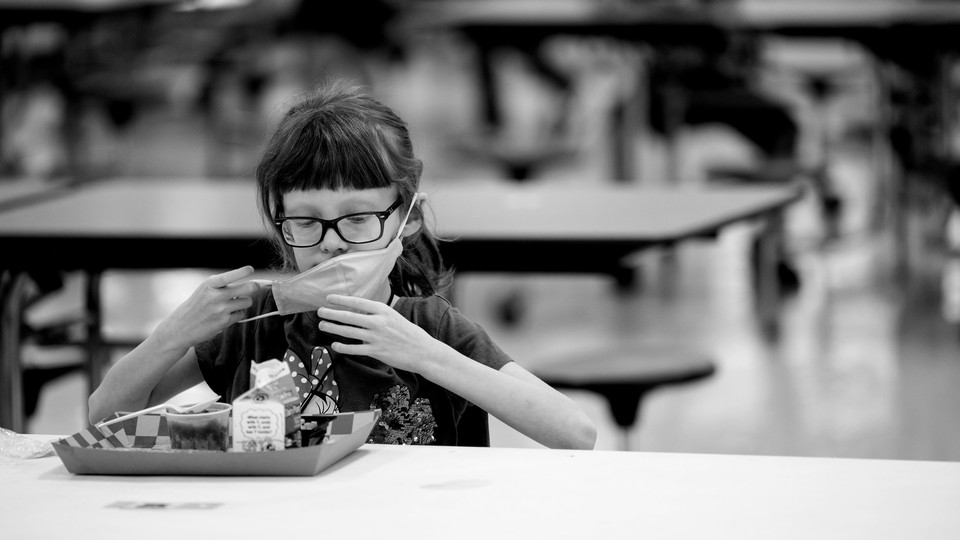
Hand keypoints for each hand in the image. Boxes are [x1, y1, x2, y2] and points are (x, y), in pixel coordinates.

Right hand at [154, 266, 260, 349]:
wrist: (181, 327)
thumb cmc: (197, 305)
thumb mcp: (205, 290)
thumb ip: (223, 285)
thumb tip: (250, 283)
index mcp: (210, 284)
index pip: (229, 276)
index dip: (242, 272)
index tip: (250, 269)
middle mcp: (216, 295)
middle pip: (247, 288)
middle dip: (254, 287)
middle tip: (255, 287)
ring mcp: (221, 309)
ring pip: (247, 302)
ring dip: (244, 302)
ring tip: (232, 304)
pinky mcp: (224, 322)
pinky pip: (241, 314)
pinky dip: (236, 314)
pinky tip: (225, 315)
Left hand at [317, 294, 441, 372]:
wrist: (422, 350)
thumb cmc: (408, 333)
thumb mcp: (393, 316)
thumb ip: (376, 314)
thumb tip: (356, 310)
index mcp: (383, 310)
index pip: (357, 302)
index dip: (341, 300)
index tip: (329, 298)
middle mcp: (378, 322)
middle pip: (349, 316)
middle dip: (331, 313)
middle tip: (320, 312)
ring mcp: (376, 337)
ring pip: (348, 332)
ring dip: (333, 328)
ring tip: (322, 326)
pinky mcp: (376, 352)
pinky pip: (354, 349)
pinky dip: (342, 347)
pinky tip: (335, 345)